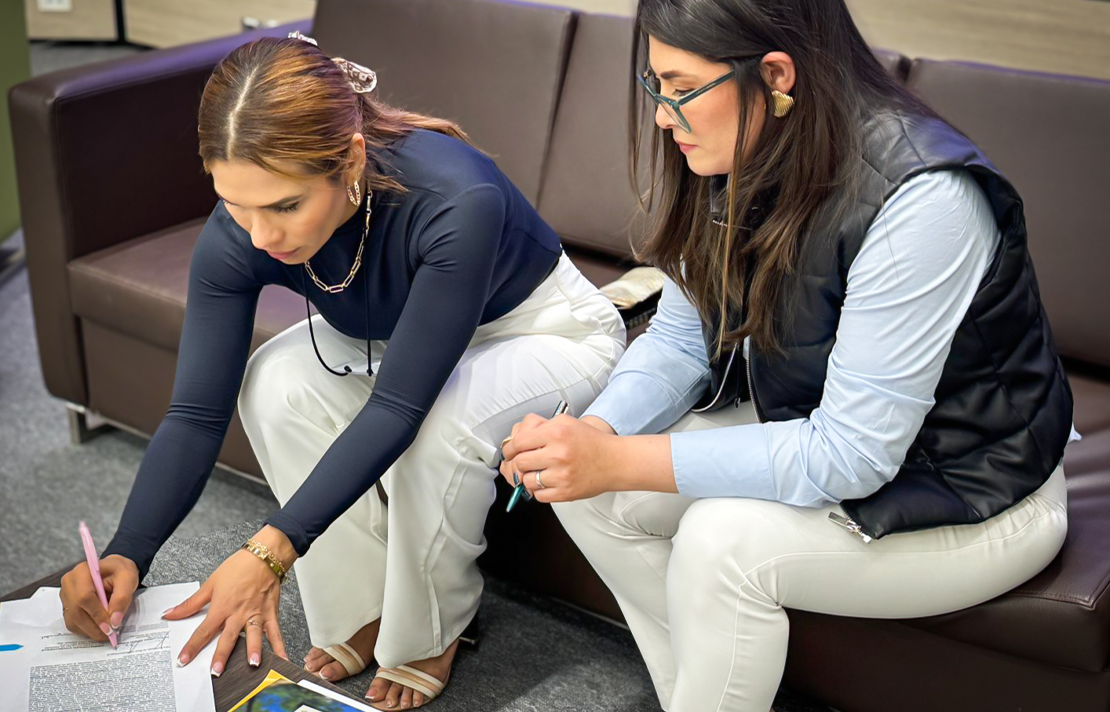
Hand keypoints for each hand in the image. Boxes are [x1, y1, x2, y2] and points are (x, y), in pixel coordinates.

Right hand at [60, 555, 138, 641]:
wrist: (114, 570)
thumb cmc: (120, 571)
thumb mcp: (128, 579)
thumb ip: (122, 598)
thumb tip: (114, 621)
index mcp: (82, 571)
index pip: (84, 597)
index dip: (96, 614)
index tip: (110, 627)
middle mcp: (69, 583)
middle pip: (76, 610)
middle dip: (94, 626)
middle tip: (110, 634)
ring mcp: (66, 595)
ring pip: (73, 619)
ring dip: (90, 630)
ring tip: (106, 633)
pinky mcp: (67, 605)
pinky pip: (72, 622)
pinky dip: (85, 629)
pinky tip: (98, 628)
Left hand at [165, 527, 292, 675]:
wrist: (264, 556)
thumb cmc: (239, 567)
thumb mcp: (210, 583)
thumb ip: (191, 603)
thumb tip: (172, 613)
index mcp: (222, 606)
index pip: (204, 630)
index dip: (192, 646)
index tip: (184, 659)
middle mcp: (239, 613)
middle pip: (229, 637)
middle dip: (222, 655)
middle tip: (216, 671)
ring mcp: (256, 615)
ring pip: (254, 636)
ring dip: (254, 651)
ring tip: (253, 664)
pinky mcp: (270, 614)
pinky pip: (275, 633)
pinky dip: (279, 646)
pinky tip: (282, 658)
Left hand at [500, 414, 619, 502]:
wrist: (614, 461)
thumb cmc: (589, 441)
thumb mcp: (565, 422)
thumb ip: (538, 426)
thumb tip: (514, 439)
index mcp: (556, 433)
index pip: (518, 442)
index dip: (509, 448)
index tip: (509, 452)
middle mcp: (558, 454)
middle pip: (520, 463)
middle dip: (518, 463)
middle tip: (523, 462)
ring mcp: (562, 475)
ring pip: (527, 481)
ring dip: (528, 478)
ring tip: (538, 472)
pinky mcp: (565, 492)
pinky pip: (539, 495)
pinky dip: (539, 490)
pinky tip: (547, 482)